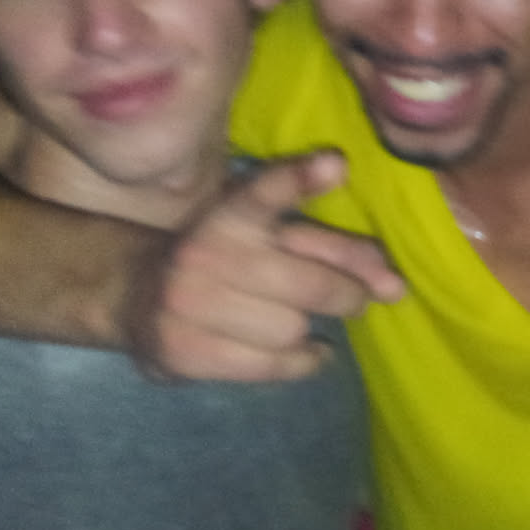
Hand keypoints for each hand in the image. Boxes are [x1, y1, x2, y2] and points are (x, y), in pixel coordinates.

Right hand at [129, 151, 406, 380]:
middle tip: (359, 298)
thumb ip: (329, 247)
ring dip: (308, 328)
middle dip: (346, 293)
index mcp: (226, 215)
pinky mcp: (185, 352)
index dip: (298, 179)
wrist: (137, 299)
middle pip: (306, 283)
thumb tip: (391, 281)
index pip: (263, 194)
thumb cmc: (225, 261)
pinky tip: (308, 351)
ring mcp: (188, 305)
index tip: (336, 164)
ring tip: (301, 321)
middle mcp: (204, 254)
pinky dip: (302, 361)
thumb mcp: (267, 237)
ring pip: (290, 328)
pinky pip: (270, 364)